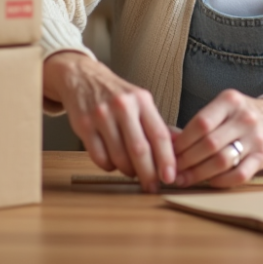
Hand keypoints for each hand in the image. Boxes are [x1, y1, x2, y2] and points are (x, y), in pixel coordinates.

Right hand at [43, 51, 175, 191]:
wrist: (82, 77)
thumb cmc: (115, 94)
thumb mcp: (140, 102)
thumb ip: (158, 125)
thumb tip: (180, 147)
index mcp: (141, 100)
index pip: (159, 134)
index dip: (166, 159)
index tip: (170, 177)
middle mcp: (122, 106)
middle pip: (139, 149)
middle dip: (148, 173)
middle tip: (152, 186)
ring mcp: (101, 115)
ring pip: (118, 157)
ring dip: (128, 171)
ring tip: (131, 171)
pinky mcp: (83, 125)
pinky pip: (99, 157)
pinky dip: (109, 166)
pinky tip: (112, 161)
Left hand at [172, 89, 262, 187]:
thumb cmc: (239, 116)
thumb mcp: (221, 109)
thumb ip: (197, 123)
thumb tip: (168, 140)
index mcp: (230, 101)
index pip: (201, 123)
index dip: (182, 142)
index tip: (169, 152)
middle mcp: (245, 118)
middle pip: (209, 144)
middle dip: (186, 160)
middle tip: (172, 170)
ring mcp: (256, 139)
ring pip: (222, 161)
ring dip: (199, 173)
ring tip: (184, 178)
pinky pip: (239, 175)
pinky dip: (220, 181)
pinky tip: (208, 182)